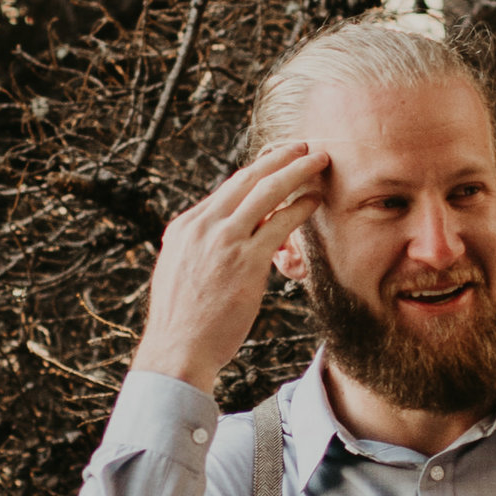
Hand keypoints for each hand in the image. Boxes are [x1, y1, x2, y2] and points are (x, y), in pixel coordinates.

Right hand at [132, 141, 328, 394]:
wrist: (176, 349)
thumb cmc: (183, 322)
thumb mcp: (182, 274)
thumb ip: (201, 252)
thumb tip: (221, 248)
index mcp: (185, 227)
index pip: (226, 190)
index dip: (256, 173)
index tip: (276, 163)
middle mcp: (203, 226)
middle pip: (247, 179)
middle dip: (278, 158)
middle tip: (302, 146)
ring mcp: (224, 241)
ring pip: (266, 192)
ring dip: (296, 171)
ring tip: (319, 160)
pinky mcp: (245, 262)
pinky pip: (280, 224)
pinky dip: (300, 207)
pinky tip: (316, 199)